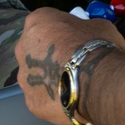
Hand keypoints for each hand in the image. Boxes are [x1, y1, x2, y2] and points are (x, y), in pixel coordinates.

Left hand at [15, 8, 123, 124]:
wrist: (99, 82)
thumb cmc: (98, 49)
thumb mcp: (101, 27)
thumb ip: (88, 29)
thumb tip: (91, 35)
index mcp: (37, 22)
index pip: (46, 24)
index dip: (64, 34)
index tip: (77, 42)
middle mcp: (22, 47)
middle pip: (36, 52)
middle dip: (52, 58)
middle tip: (75, 66)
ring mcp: (25, 77)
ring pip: (38, 78)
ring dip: (52, 80)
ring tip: (76, 87)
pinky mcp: (32, 101)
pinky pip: (44, 100)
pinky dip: (56, 102)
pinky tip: (73, 102)